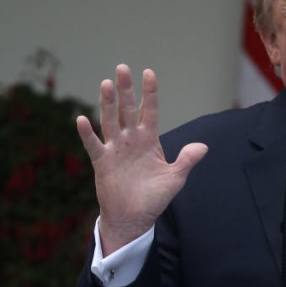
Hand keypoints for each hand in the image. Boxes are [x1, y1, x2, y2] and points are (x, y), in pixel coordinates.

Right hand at [76, 65, 207, 254]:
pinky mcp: (102, 162)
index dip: (149, 93)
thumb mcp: (175, 178)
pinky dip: (87, 133)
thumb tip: (203, 146)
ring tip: (106, 84)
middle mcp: (131, 140)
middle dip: (125, 90)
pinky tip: (82, 119)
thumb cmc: (155, 197)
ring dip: (107, 104)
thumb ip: (187, 161)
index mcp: (149, 140)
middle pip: (127, 110)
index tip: (149, 72)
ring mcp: (115, 149)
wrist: (135, 218)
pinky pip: (94, 145)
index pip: (149, 111)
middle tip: (122, 68)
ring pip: (110, 121)